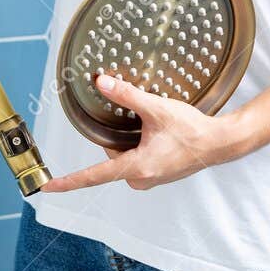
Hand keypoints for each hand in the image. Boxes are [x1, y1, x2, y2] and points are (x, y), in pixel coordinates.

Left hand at [41, 73, 243, 192]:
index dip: (68, 182)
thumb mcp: (155, 109)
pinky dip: (141, 146)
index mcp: (136, 168)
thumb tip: (102, 83)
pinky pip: (137, 159)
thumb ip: (126, 96)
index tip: (49, 187)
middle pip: (111, 156)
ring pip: (124, 157)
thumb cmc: (192, 130)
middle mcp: (140, 179)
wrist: (220, 143)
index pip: (93, 176)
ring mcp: (149, 180)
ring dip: (132, 141)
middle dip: (118, 136)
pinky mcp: (157, 175)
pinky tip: (161, 137)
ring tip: (158, 131)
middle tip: (143, 123)